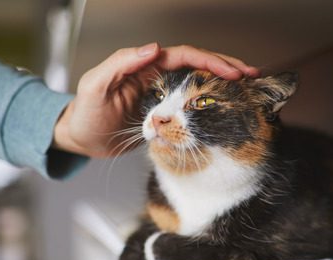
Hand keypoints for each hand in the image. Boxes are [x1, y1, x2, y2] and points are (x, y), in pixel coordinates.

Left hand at [53, 43, 258, 157]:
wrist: (81, 139)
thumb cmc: (85, 112)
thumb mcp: (97, 85)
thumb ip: (121, 63)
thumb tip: (154, 47)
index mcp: (145, 66)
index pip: (185, 56)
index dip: (210, 61)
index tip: (233, 72)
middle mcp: (157, 77)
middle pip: (197, 66)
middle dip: (225, 68)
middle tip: (251, 75)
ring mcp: (162, 96)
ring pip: (197, 84)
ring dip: (221, 84)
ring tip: (247, 89)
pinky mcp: (163, 115)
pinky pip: (190, 105)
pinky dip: (208, 103)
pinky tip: (223, 107)